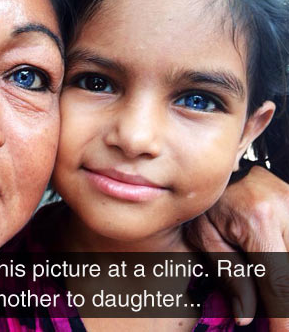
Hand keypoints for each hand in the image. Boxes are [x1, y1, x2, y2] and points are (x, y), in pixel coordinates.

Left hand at [187, 166, 288, 330]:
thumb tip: (245, 315)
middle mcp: (288, 209)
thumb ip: (229, 273)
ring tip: (271, 290)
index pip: (280, 282)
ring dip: (285, 281)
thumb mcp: (206, 235)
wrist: (221, 169)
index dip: (284, 318)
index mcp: (258, 219)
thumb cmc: (209, 201)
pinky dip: (288, 263)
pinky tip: (277, 271)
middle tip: (274, 318)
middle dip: (286, 302)